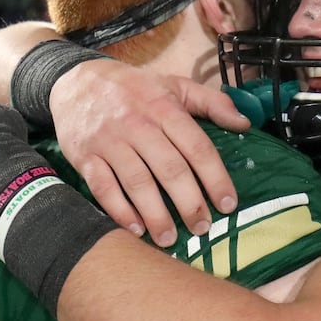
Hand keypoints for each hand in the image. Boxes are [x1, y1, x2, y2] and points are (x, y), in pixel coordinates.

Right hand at [48, 58, 247, 246]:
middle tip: (202, 228)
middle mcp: (138, 125)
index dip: (215, 178)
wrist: (75, 81)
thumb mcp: (174, 85)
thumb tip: (245, 123)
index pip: (197, 147)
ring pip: (137, 181)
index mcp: (164, 108)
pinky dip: (119, 210)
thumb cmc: (133, 89)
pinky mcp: (85, 156)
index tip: (228, 205)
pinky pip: (103, 187)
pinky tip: (135, 229)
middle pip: (169, 168)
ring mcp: (110, 141)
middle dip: (189, 202)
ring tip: (170, 239)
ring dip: (156, 214)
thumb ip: (211, 103)